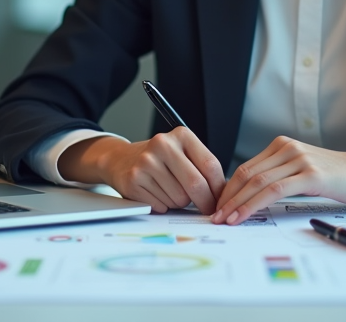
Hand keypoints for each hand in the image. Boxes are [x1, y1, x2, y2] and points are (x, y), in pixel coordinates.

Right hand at [58, 129, 226, 213]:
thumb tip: (224, 194)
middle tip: (207, 209)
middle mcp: (163, 144)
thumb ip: (202, 168)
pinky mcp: (134, 180)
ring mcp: (146, 162)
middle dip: (205, 202)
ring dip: (180, 202)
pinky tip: (157, 193)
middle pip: (196, 184)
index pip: (210, 165)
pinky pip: (162, 205)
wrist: (121, 159)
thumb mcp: (182, 153)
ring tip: (170, 190)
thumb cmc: (159, 159)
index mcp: (181, 135)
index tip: (222, 200)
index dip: (219, 188)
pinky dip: (164, 205)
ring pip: (179, 198)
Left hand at [211, 136, 345, 224]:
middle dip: (227, 197)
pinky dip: (255, 204)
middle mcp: (287, 148)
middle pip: (247, 174)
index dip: (228, 188)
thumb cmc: (334, 176)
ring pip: (257, 182)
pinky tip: (244, 215)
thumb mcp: (301, 170)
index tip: (217, 206)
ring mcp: (298, 160)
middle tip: (214, 215)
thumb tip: (249, 196)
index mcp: (281, 146)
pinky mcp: (310, 175)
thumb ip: (278, 175)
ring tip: (224, 219)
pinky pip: (275, 190)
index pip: (246, 168)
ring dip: (237, 203)